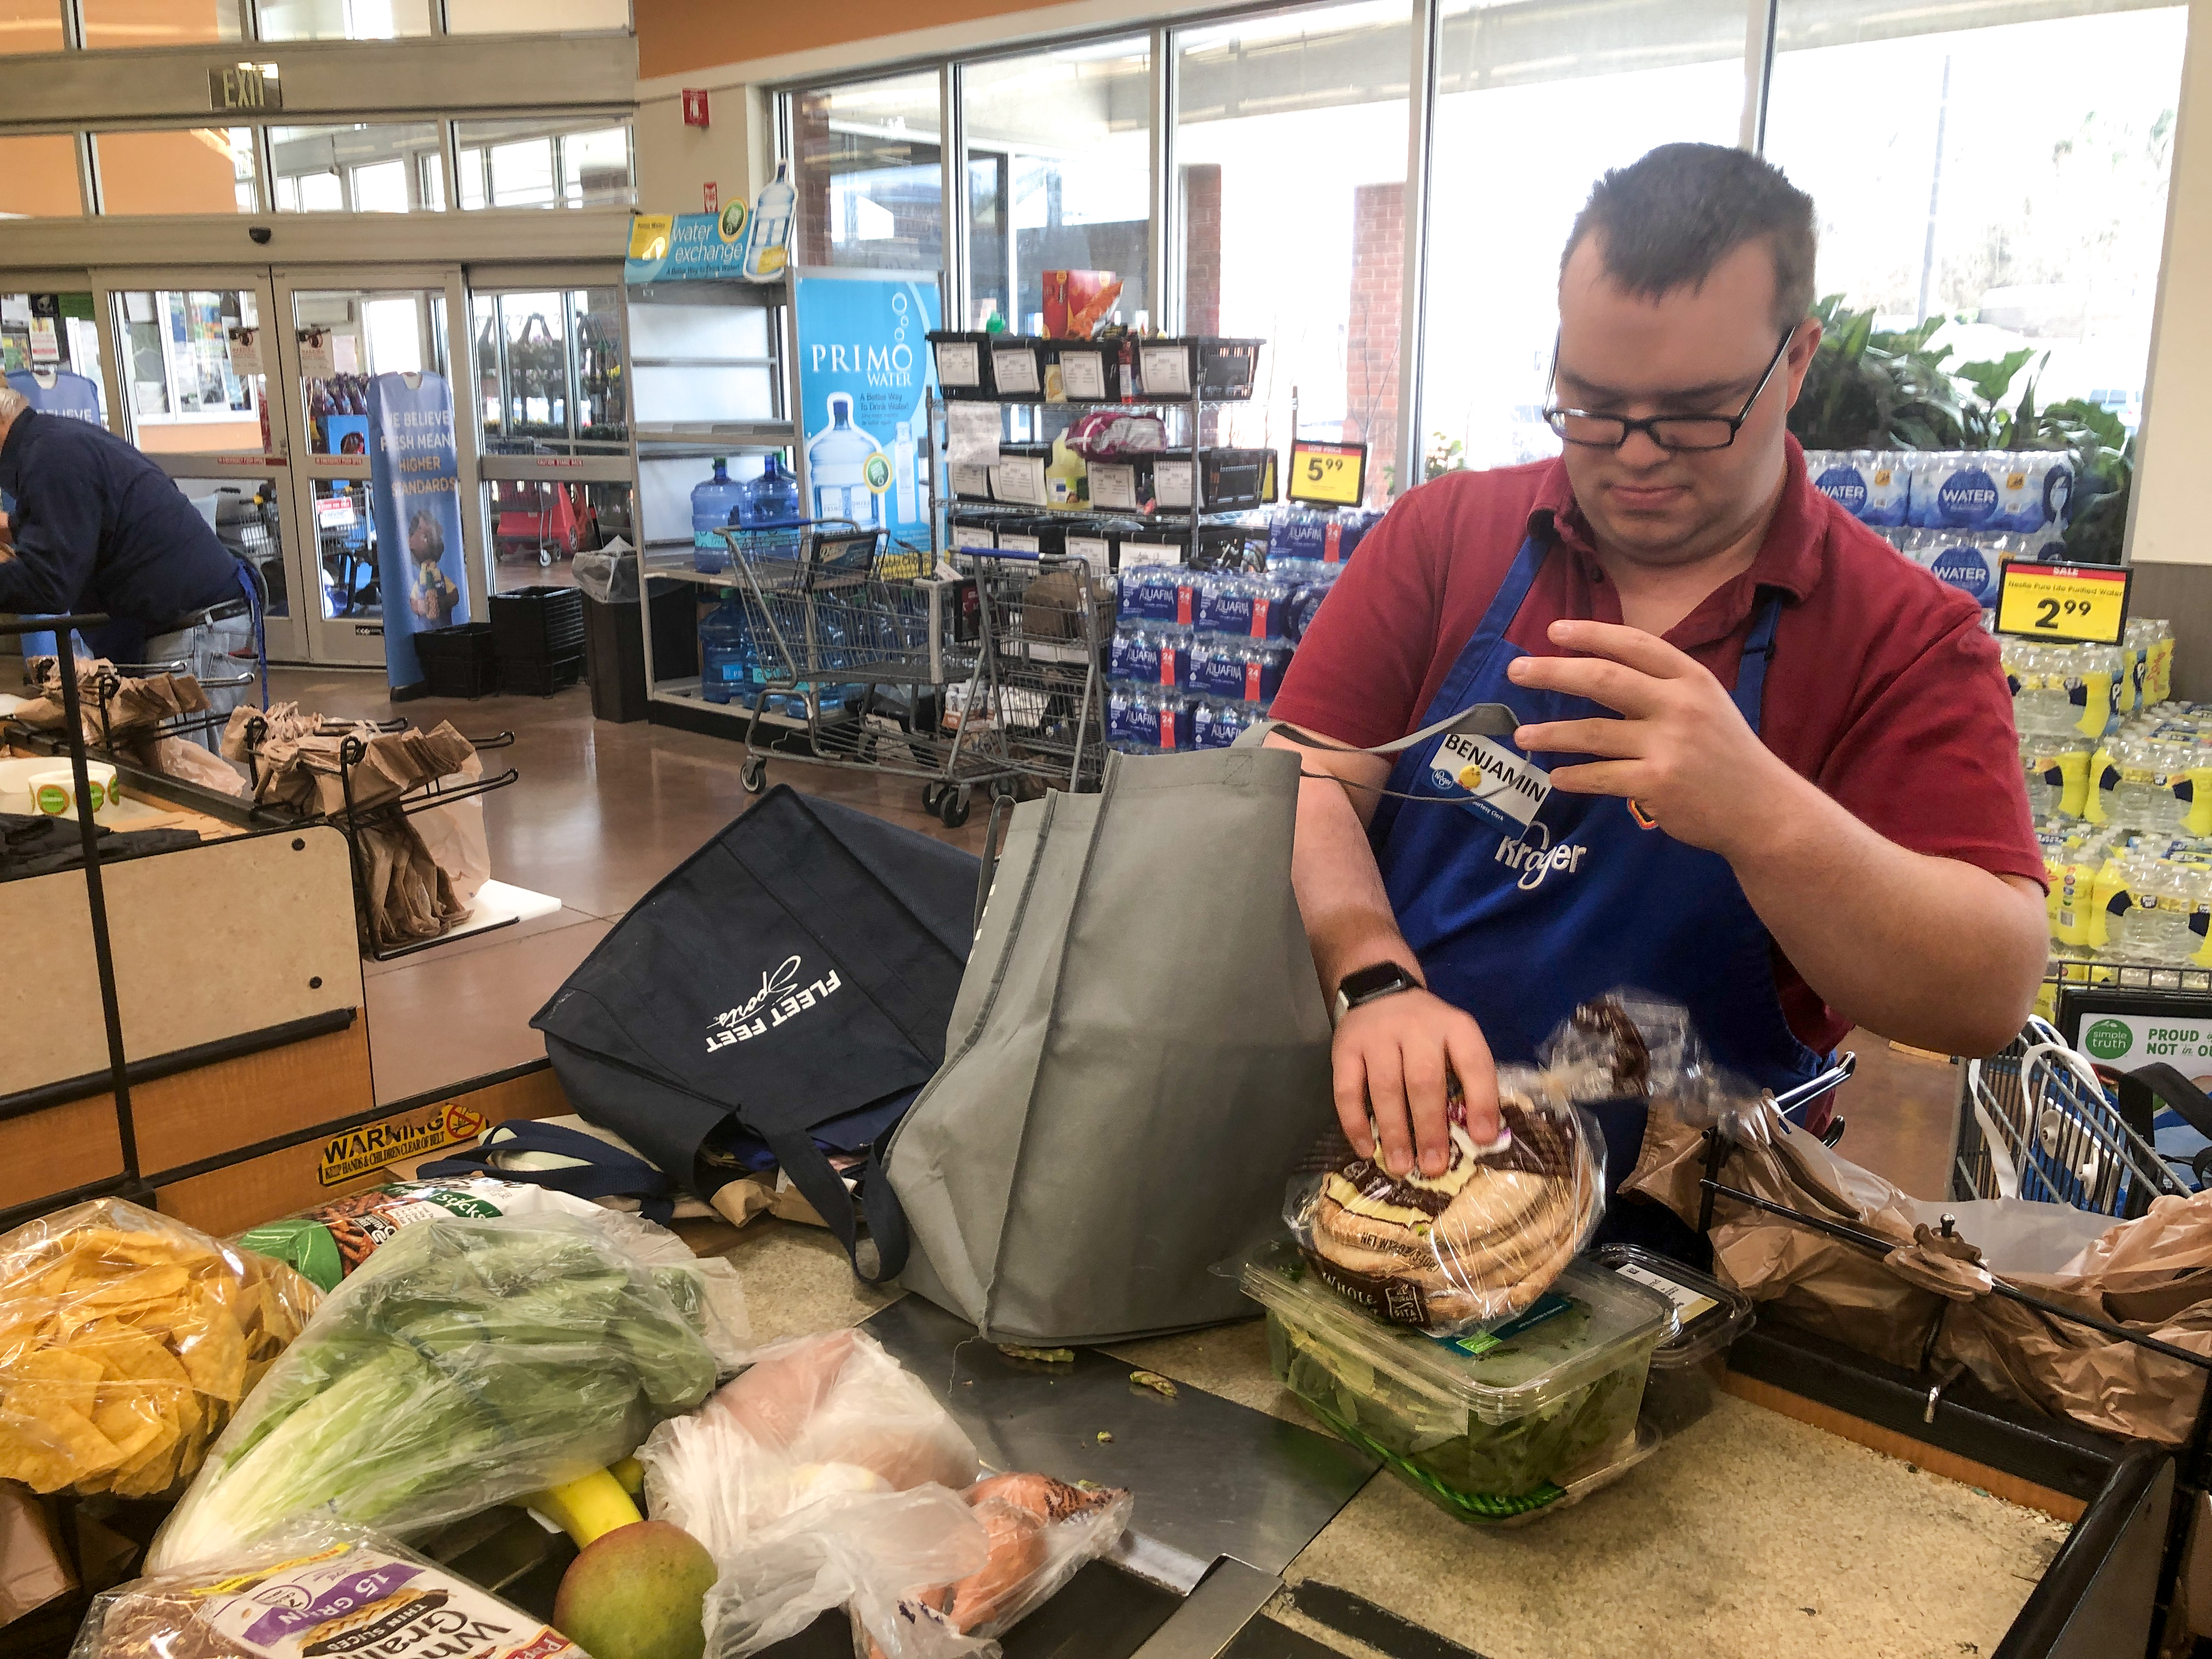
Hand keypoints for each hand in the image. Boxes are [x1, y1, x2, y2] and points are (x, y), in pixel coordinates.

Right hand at [1333, 987, 1499, 1177]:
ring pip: (1386, 1087)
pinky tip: (1365, 1149)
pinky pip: (1347, 1090)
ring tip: (1401, 1166)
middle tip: (1434, 1167)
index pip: (1474, 1063)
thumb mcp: (1455, 1040)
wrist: (1379, 989)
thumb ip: (1468, 1079)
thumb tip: (1478, 1137)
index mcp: (1454, 1027)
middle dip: (1429, 1128)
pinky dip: (1354, 1123)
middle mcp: (1416, 1028)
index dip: (1481, 1101)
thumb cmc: (1426, 1031)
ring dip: (1394, 1132)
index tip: (1482, 1139)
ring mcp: (1377, 1036)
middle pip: (1424, 1081)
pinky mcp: (1345, 1048)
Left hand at [1507, 619, 1810, 858]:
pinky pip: (1600, 776)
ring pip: (1592, 733)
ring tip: (1521, 735)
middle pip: (1602, 679)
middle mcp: (1679, 705)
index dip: (1591, 633)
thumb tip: (1598, 669)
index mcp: (1691, 679)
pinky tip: (1556, 777)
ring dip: (1550, 734)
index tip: (1554, 630)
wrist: (1763, 809)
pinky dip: (1573, 777)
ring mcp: (1668, 745)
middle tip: (1516, 671)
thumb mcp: (1706, 705)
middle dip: (1553, 672)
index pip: (1633, 644)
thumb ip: (1661, 686)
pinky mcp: (1656, 783)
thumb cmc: (1726, 755)